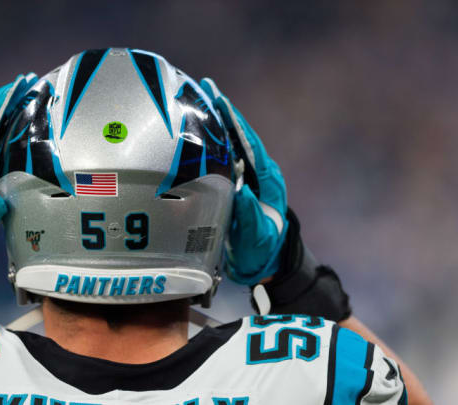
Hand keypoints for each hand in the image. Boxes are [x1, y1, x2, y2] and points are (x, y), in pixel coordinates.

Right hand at [200, 78, 287, 284]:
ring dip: (213, 123)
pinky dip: (207, 142)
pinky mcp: (234, 185)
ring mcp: (245, 178)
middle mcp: (256, 173)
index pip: (248, 142)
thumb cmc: (263, 251)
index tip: (218, 98)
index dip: (233, 119)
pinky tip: (191, 132)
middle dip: (221, 112)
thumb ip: (249, 213)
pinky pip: (219, 158)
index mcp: (266, 179)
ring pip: (228, 144)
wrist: (265, 263)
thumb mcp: (257, 234)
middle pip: (237, 136)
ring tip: (194, 102)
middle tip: (202, 87)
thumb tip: (238, 188)